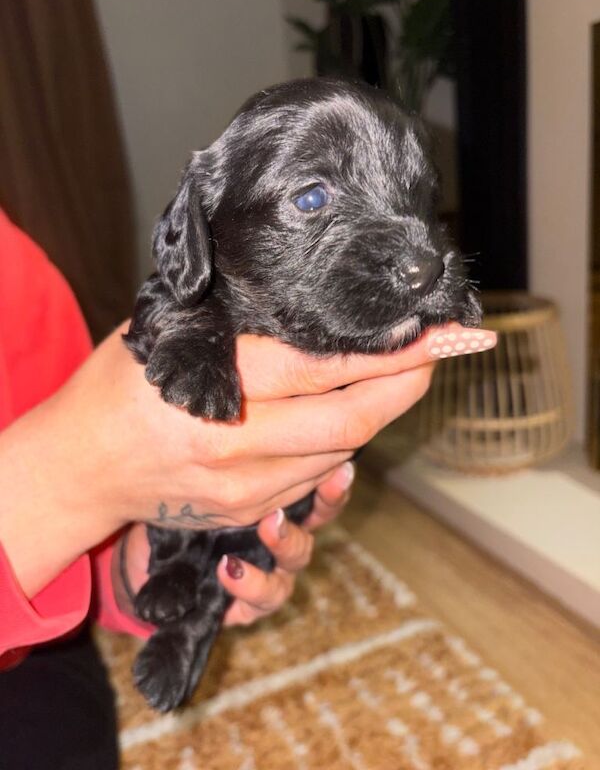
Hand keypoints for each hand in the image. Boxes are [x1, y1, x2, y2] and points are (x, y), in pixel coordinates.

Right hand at [0, 321, 495, 596]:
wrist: (84, 465)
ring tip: (389, 378)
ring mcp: (244, 488)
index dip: (390, 351)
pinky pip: (314, 477)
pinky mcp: (245, 512)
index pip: (323, 366)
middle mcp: (235, 444)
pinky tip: (337, 415)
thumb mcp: (173, 333)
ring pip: (340, 451)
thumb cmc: (121, 385)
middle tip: (435, 354)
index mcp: (216, 386)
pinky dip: (337, 444)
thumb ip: (243, 329)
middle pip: (352, 420)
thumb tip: (319, 314)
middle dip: (406, 386)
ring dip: (373, 414)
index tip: (433, 333)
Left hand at [115, 462, 353, 626]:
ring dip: (289, 542)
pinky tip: (229, 569)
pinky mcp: (241, 600)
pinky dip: (253, 586)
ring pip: (297, 558)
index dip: (332, 466)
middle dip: (328, 499)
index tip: (341, 453)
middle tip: (331, 477)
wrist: (133, 551)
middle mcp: (275, 525)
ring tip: (269, 525)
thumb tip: (240, 399)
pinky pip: (263, 599)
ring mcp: (263, 562)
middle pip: (319, 515)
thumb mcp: (200, 459)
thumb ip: (232, 439)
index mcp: (272, 487)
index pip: (317, 474)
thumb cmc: (171, 492)